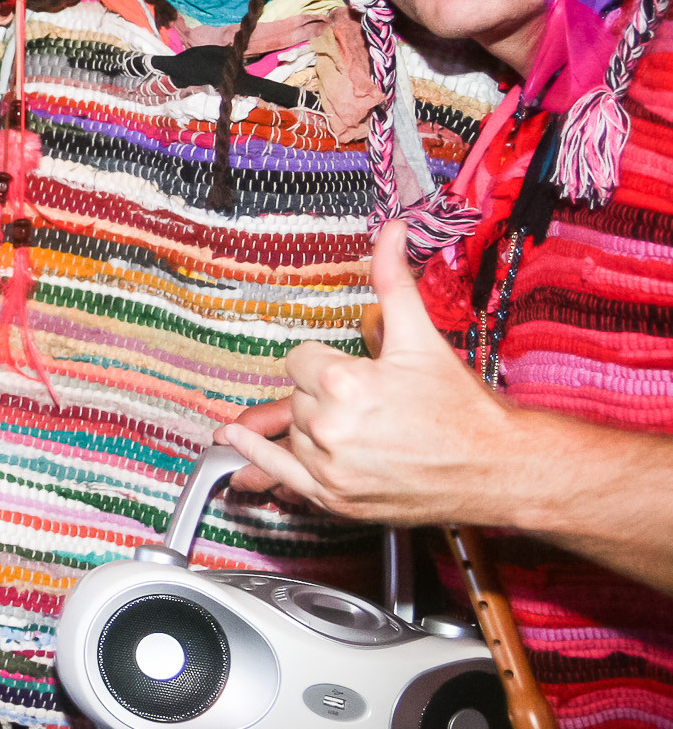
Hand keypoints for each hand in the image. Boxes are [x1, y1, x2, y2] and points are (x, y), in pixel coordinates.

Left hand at [220, 222, 518, 526]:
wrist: (495, 467)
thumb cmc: (462, 407)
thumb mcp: (421, 337)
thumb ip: (394, 281)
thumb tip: (391, 231)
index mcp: (344, 382)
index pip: (299, 360)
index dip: (326, 362)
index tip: (356, 372)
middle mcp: (329, 426)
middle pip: (296, 395)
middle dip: (324, 394)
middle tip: (369, 402)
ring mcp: (330, 466)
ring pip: (292, 430)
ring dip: (312, 426)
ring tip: (352, 427)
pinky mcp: (334, 497)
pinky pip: (279, 473)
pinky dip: (256, 458)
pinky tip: (234, 440)